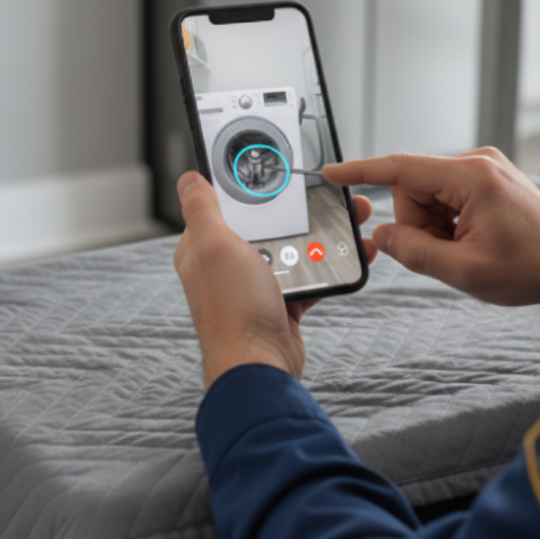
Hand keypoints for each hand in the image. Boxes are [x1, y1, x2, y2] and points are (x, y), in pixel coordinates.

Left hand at [173, 172, 377, 386]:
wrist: (261, 368)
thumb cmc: (233, 310)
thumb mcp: (213, 246)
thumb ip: (202, 209)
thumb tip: (188, 179)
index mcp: (203, 248)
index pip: (221, 204)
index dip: (246, 186)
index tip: (272, 170)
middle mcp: (226, 266)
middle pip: (263, 224)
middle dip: (294, 208)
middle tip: (323, 192)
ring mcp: (254, 286)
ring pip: (290, 247)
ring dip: (318, 233)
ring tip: (347, 218)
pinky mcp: (279, 303)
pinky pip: (307, 275)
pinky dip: (328, 263)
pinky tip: (350, 253)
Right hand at [322, 149, 539, 311]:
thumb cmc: (536, 266)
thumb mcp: (466, 271)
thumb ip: (416, 252)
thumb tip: (385, 236)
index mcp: (471, 177)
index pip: (400, 168)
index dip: (361, 171)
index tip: (333, 172)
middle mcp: (476, 163)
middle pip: (414, 189)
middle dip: (420, 225)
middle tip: (451, 253)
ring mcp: (484, 168)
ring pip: (429, 197)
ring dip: (438, 227)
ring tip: (470, 248)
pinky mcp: (488, 178)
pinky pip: (448, 198)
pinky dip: (451, 223)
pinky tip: (476, 240)